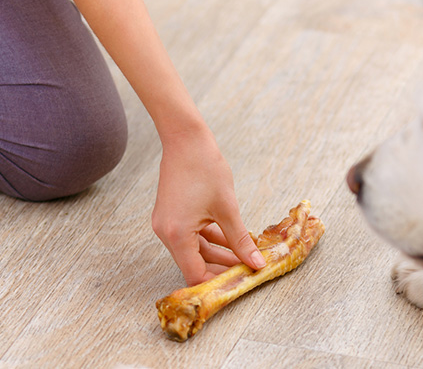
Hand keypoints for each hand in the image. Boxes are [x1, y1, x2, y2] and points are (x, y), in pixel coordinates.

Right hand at [151, 128, 265, 285]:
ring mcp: (167, 225)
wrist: (186, 139)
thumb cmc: (205, 168)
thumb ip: (240, 240)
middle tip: (247, 270)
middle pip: (194, 264)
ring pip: (194, 250)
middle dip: (221, 269)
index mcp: (177, 235)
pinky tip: (232, 239)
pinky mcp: (172, 216)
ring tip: (245, 255)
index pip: (195, 274)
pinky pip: (192, 236)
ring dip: (218, 254)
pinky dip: (210, 240)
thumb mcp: (227, 208)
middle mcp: (166, 233)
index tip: (240, 281)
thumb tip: (256, 263)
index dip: (218, 282)